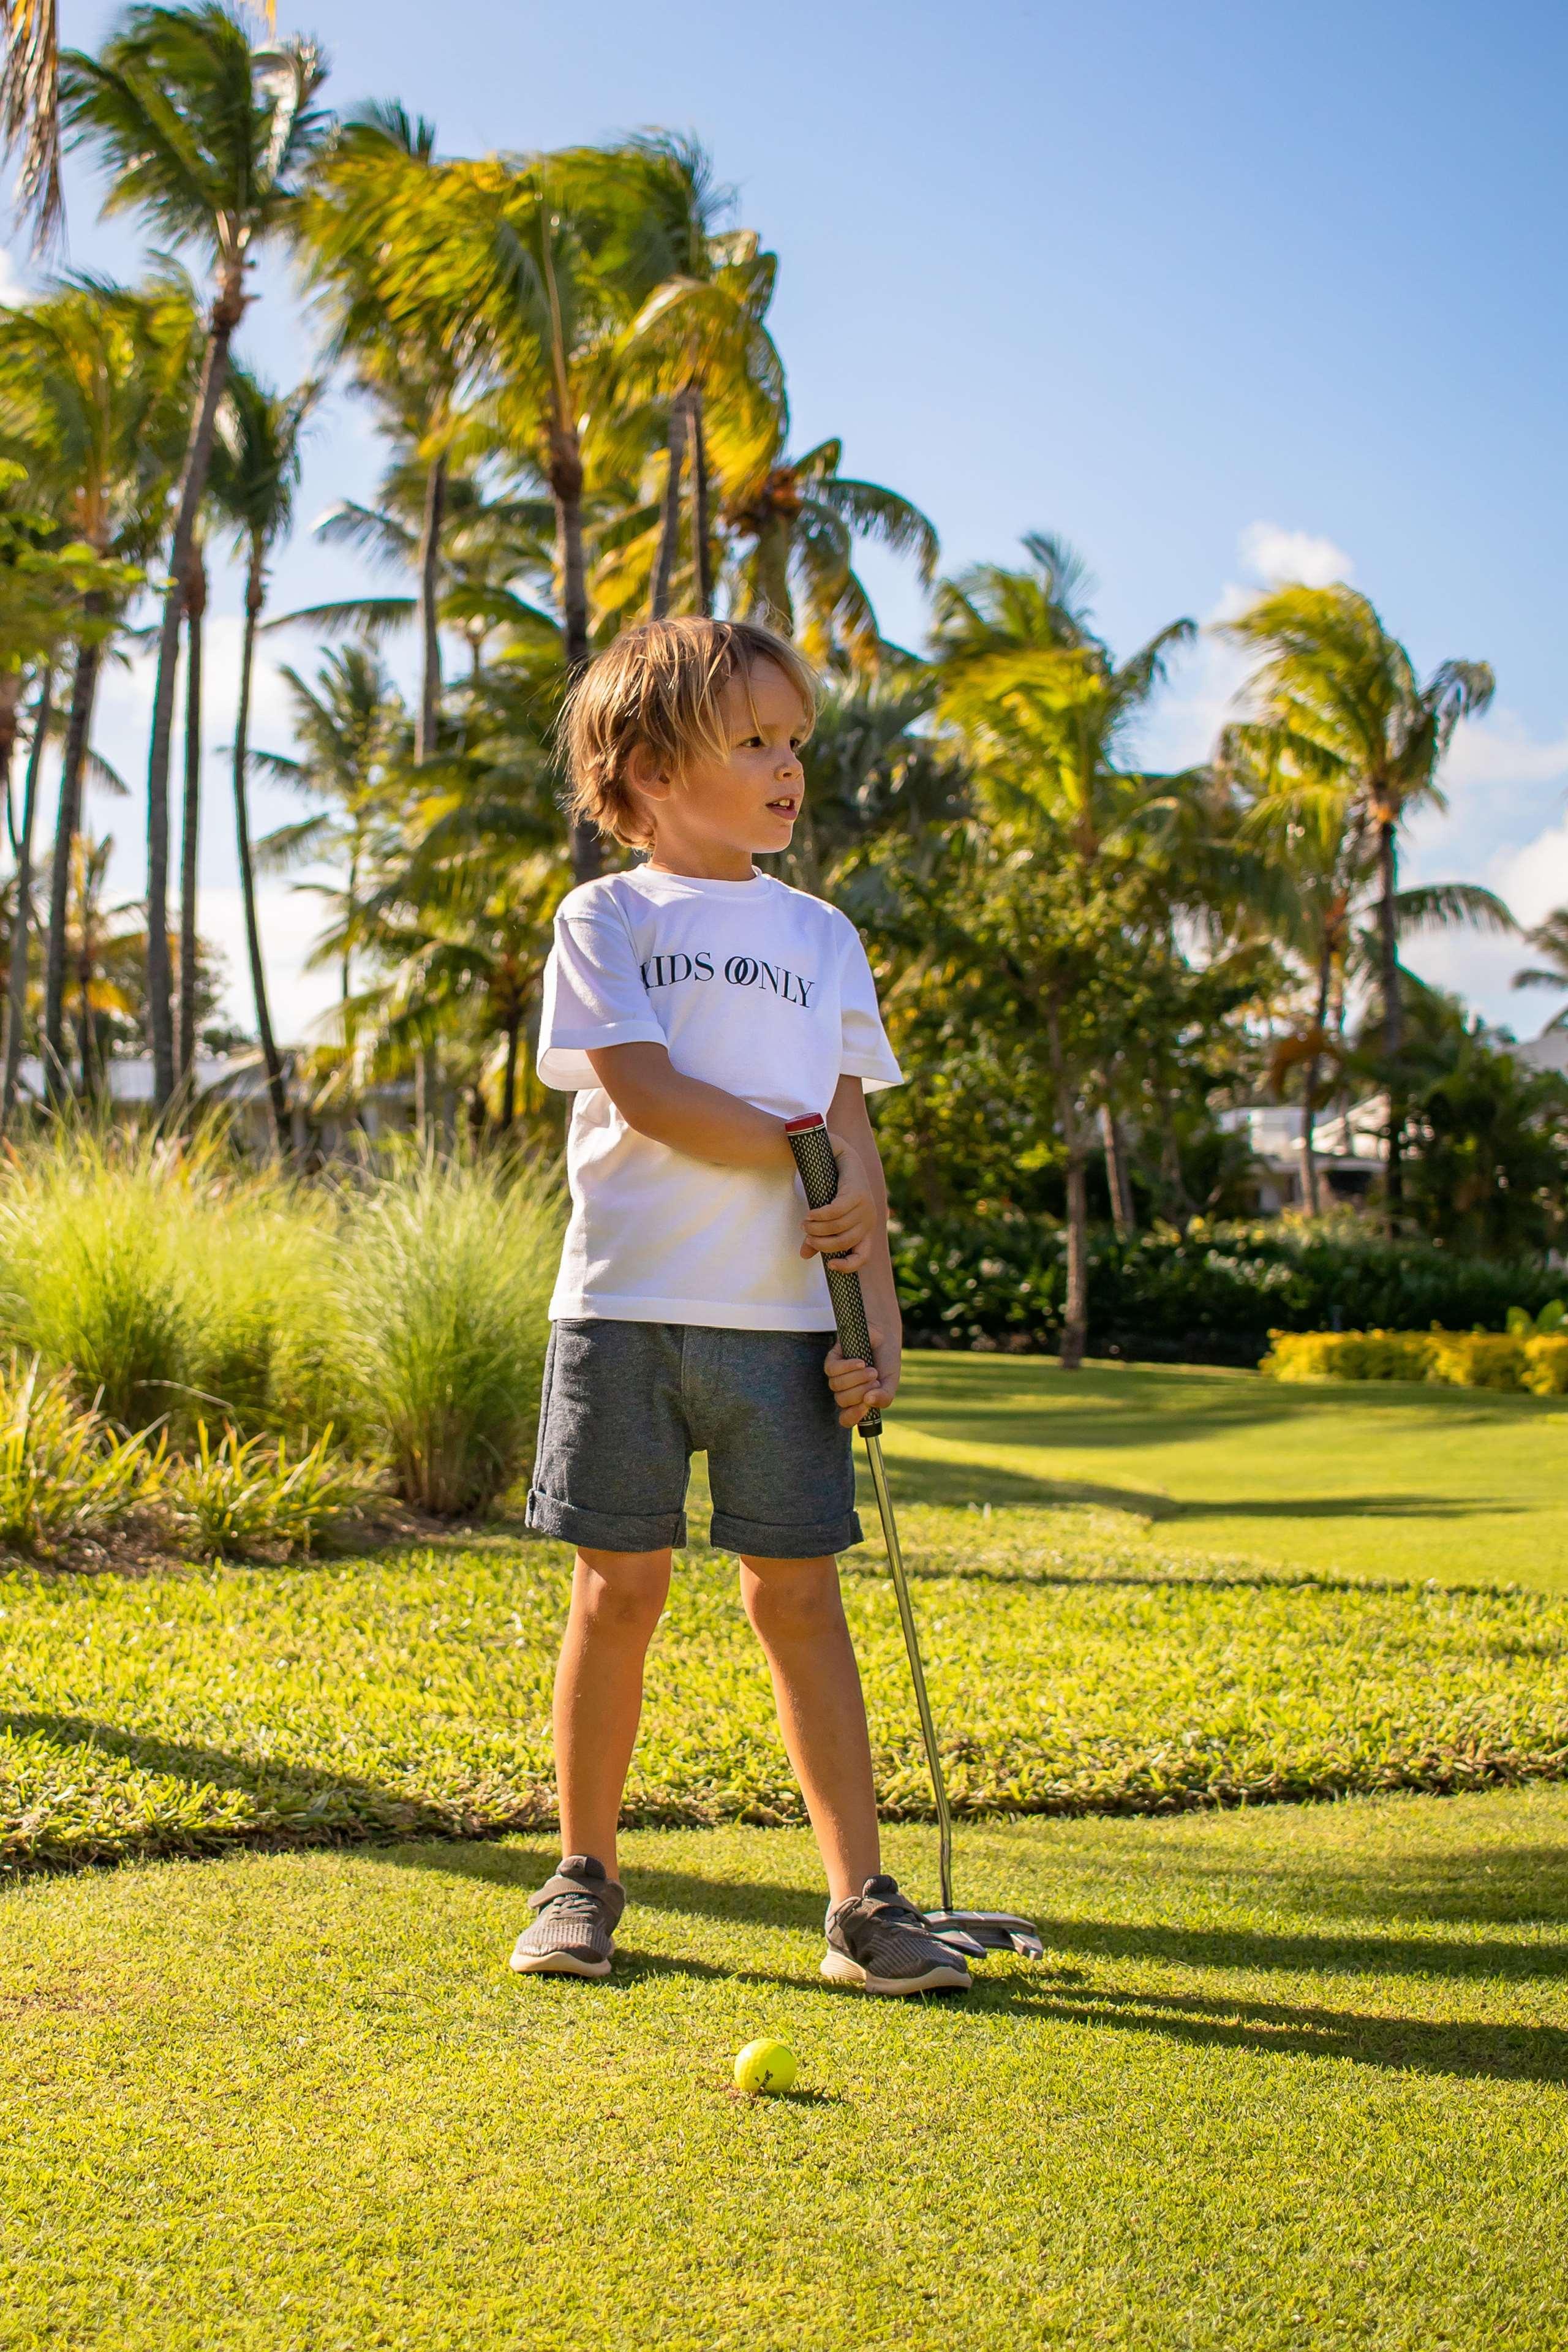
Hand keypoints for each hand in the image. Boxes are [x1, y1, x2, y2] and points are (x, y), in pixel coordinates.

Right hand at [799, 1134, 875, 1271]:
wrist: (840, 1157)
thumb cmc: (834, 1191)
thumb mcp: (827, 1218)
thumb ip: (819, 1236)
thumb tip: (804, 1255)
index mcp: (866, 1229)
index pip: (863, 1256)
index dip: (849, 1266)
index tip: (830, 1266)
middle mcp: (870, 1219)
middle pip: (845, 1242)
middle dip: (822, 1243)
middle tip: (807, 1236)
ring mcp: (865, 1206)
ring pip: (838, 1227)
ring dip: (817, 1229)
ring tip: (804, 1224)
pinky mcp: (857, 1193)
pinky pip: (836, 1211)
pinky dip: (820, 1216)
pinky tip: (810, 1215)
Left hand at [824, 1326, 900, 1428]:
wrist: (884, 1336)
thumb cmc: (886, 1361)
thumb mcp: (890, 1382)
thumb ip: (885, 1397)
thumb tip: (869, 1401)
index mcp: (858, 1400)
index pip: (846, 1418)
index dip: (852, 1416)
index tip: (865, 1408)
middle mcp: (845, 1390)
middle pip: (842, 1401)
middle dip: (861, 1392)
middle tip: (875, 1379)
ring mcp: (837, 1376)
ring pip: (837, 1385)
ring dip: (856, 1379)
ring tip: (872, 1370)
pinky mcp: (832, 1360)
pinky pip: (832, 1370)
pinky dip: (848, 1367)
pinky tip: (861, 1362)